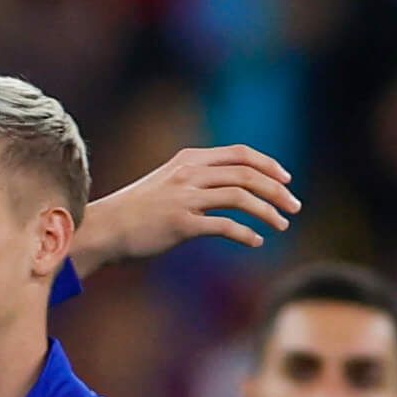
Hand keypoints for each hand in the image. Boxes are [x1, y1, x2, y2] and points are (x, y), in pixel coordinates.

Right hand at [74, 145, 298, 269]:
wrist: (102, 230)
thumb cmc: (134, 212)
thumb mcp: (165, 183)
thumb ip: (195, 180)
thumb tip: (228, 188)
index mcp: (187, 161)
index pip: (240, 154)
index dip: (268, 165)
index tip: (286, 180)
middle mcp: (189, 175)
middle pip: (247, 174)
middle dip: (277, 190)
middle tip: (294, 207)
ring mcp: (185, 198)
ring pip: (241, 197)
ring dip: (268, 212)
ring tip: (281, 225)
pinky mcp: (181, 224)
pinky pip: (224, 226)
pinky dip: (246, 234)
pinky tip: (255, 241)